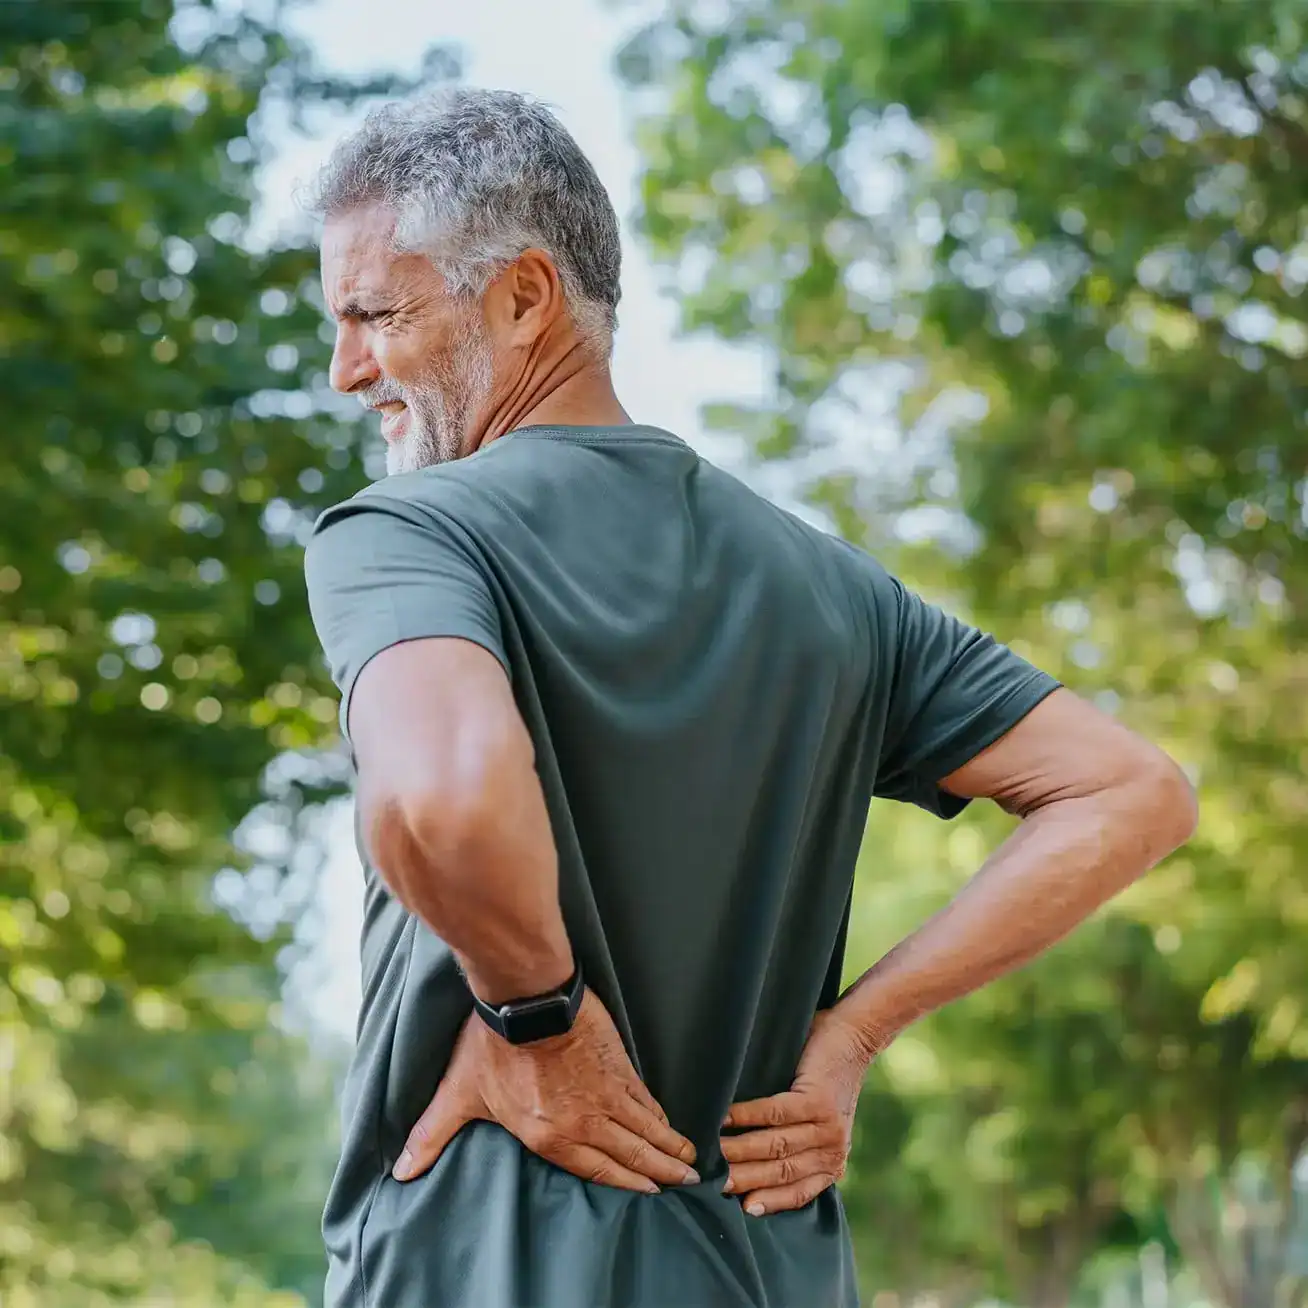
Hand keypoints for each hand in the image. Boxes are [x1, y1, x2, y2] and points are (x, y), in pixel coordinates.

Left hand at [393, 988, 699, 1193]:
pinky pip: (645, 1097)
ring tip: (688, 1158)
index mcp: (550, 1136)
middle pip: (631, 1154)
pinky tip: (669, 1118)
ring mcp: (605, 1092)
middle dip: (660, 1171)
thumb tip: (403, 1169)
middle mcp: (584, 1122)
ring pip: (645, 1128)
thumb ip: (434, 1134)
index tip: (650, 1192)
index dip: (626, 1183)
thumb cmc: (491, 1045)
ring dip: (668, 1145)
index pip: (598, 1170)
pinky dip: (659, 1112)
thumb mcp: (459, 1094)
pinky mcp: (618, 1064)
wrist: (528, 998)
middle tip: (685, 1181)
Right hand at [721, 1008, 870, 1215]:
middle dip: (746, 1181)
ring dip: (740, 1152)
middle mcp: (832, 1150)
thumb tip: (749, 1163)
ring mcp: (826, 1126)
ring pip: (775, 1146)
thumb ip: (797, 1144)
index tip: (742, 1209)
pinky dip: (745, 1116)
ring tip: (712, 1153)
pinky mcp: (817, 1100)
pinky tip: (724, 1118)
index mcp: (832, 1161)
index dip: (769, 1202)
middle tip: (714, 1185)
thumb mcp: (820, 1122)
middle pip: (781, 1172)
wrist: (855, 1036)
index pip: (797, 1192)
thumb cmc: (827, 1078)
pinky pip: (774, 1113)